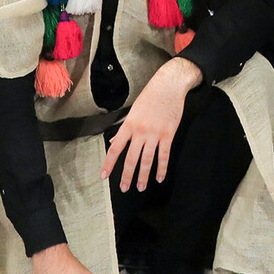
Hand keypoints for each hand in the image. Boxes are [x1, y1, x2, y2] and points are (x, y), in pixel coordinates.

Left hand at [102, 57, 198, 190]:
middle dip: (127, 176)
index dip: (109, 164)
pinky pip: (164, 155)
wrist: (169, 85)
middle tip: (124, 188)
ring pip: (147, 160)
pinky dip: (162, 168)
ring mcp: (155, 133)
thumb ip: (124, 130)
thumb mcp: (134, 111)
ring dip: (143, 176)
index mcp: (129, 125)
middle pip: (131, 158)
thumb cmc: (151, 96)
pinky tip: (160, 178)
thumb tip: (114, 143)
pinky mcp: (168, 133)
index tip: (104, 176)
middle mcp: (140, 131)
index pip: (116, 149)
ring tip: (140, 187)